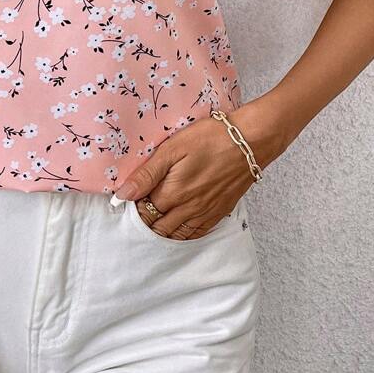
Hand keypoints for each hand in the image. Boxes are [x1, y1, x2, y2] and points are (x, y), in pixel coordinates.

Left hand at [112, 98, 285, 239]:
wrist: (250, 141)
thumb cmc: (210, 138)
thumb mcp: (172, 148)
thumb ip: (147, 174)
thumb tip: (123, 194)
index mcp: (173, 194)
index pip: (143, 211)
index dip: (135, 205)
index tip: (132, 196)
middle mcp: (188, 210)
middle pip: (158, 227)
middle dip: (147, 219)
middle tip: (143, 204)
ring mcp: (205, 213)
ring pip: (177, 234)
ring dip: (163, 228)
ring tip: (157, 215)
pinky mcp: (220, 212)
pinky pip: (197, 233)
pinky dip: (184, 233)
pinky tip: (179, 225)